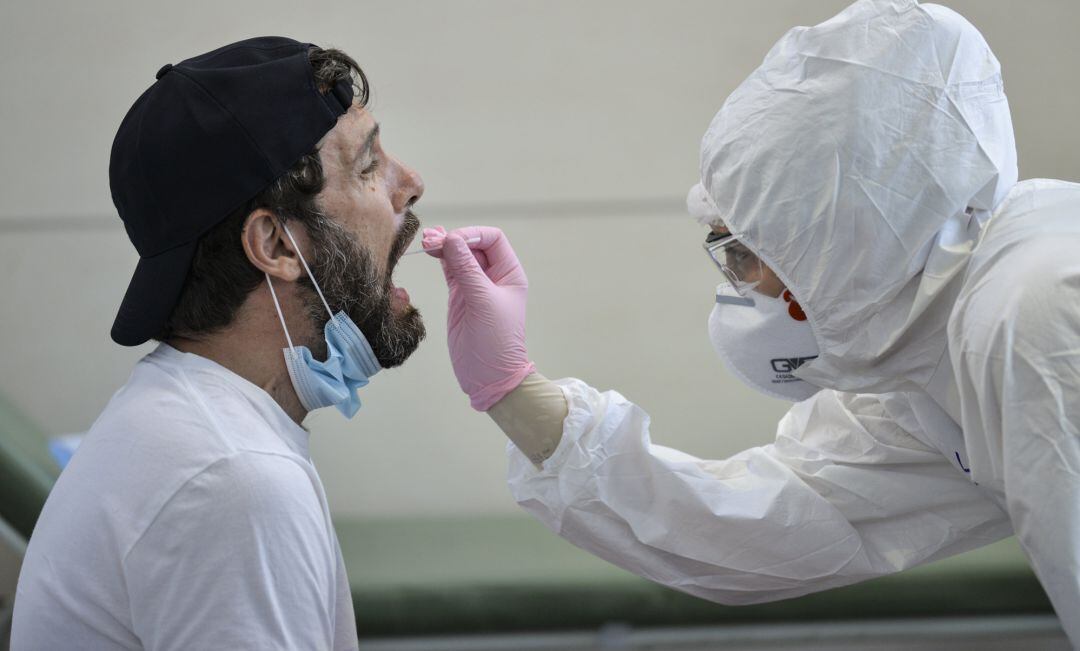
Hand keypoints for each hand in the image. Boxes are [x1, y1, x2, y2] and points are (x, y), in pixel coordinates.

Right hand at [425, 226, 534, 410]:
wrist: (488, 376)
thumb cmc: (495, 340)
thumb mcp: (482, 301)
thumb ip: (466, 269)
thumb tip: (451, 238)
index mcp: (509, 274)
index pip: (493, 239)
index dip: (472, 234)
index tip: (452, 241)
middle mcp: (494, 277)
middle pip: (473, 245)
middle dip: (454, 239)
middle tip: (431, 241)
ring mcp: (475, 286)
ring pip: (459, 256)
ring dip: (444, 246)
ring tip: (426, 241)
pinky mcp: (460, 297)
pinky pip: (451, 271)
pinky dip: (441, 259)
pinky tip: (430, 249)